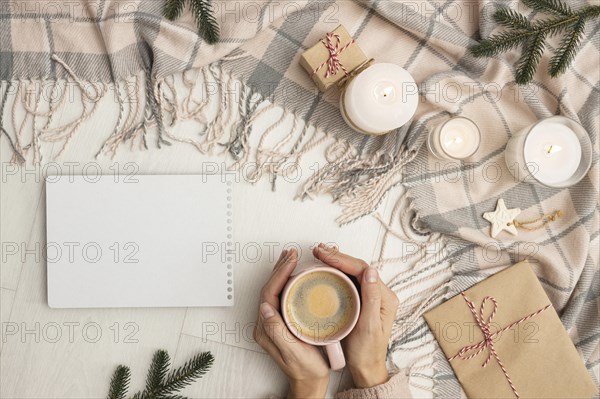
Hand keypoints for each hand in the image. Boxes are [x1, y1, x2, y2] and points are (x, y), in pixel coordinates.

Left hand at [254, 248, 329, 397]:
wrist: (310, 383)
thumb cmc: (306, 369)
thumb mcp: (293, 352)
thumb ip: (276, 330)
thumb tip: (263, 307)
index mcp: (265, 328)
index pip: (269, 293)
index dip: (279, 274)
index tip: (291, 260)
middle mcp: (266, 323)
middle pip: (270, 288)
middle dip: (280, 268)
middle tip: (291, 252)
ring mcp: (274, 321)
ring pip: (275, 290)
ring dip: (282, 272)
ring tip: (291, 257)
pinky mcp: (283, 321)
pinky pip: (282, 295)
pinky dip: (288, 281)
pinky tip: (296, 274)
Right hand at [313, 244, 399, 388]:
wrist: (366, 368)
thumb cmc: (367, 351)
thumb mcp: (369, 326)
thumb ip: (371, 298)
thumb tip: (370, 271)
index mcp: (384, 297)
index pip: (362, 269)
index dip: (342, 259)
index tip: (324, 255)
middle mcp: (380, 293)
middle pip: (357, 267)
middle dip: (337, 256)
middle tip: (318, 250)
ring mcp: (370, 296)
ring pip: (352, 272)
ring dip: (336, 261)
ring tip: (319, 254)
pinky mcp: (361, 301)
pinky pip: (349, 280)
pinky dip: (336, 272)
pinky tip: (325, 268)